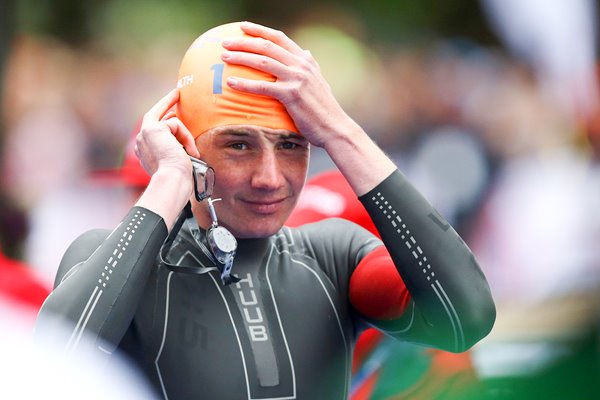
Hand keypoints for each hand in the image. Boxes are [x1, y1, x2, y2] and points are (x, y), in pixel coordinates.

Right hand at [135, 88, 199, 175]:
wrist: (171, 179)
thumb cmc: (177, 177)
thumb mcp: (175, 161)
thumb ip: (174, 149)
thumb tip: (183, 141)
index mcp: (144, 150)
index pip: (153, 129)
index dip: (162, 118)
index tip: (170, 111)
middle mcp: (141, 140)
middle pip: (154, 115)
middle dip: (166, 102)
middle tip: (177, 93)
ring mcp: (145, 133)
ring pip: (171, 122)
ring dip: (185, 135)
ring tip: (192, 152)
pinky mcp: (154, 128)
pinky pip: (176, 124)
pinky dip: (186, 136)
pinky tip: (189, 151)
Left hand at [221, 21, 352, 147]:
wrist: (335, 127)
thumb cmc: (324, 109)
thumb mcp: (319, 82)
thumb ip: (310, 67)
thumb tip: (306, 52)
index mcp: (306, 60)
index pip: (279, 38)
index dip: (259, 30)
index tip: (242, 27)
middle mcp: (301, 65)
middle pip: (267, 46)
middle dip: (243, 41)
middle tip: (225, 42)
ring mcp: (297, 78)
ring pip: (262, 62)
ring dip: (240, 57)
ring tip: (224, 57)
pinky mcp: (291, 95)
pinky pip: (262, 86)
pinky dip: (245, 84)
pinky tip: (230, 83)